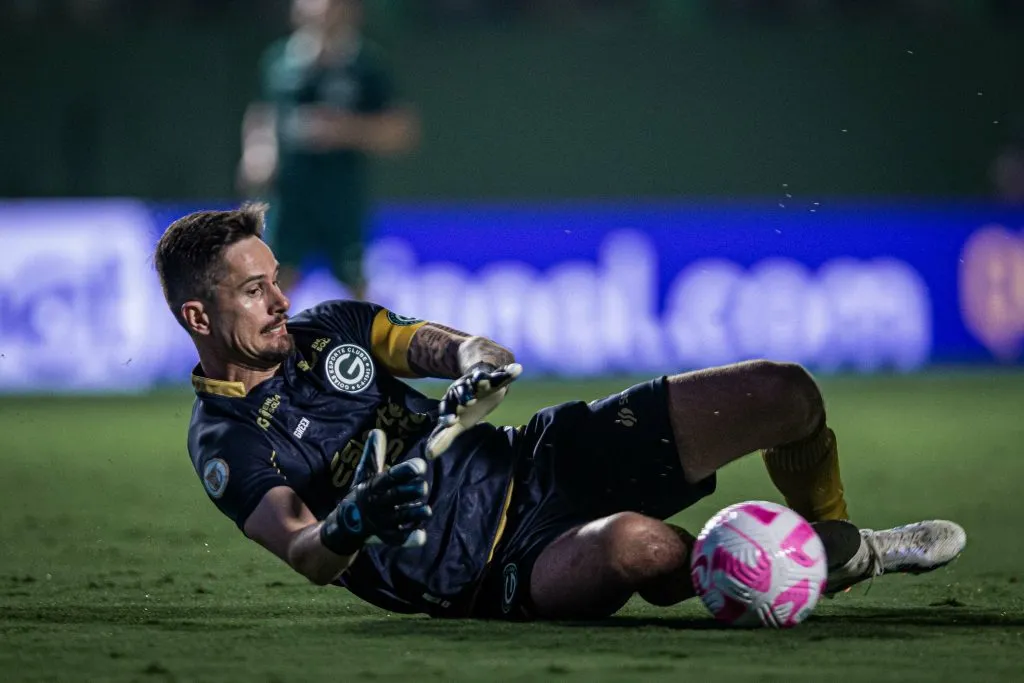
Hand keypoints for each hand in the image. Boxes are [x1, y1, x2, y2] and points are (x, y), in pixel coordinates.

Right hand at [320, 430, 430, 554]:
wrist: (343, 525)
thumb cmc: (361, 495)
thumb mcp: (364, 474)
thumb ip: (374, 455)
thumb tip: (377, 430)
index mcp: (372, 486)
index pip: (389, 477)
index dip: (405, 471)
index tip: (421, 466)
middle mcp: (376, 504)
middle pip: (394, 498)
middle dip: (408, 493)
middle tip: (423, 487)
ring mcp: (380, 522)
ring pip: (397, 518)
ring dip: (412, 515)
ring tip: (427, 511)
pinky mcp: (384, 537)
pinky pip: (397, 539)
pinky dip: (408, 539)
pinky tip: (422, 536)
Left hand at [425, 363, 522, 458]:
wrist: (480, 384)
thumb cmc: (467, 408)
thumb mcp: (458, 422)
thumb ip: (444, 438)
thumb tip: (428, 456)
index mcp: (452, 400)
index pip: (448, 407)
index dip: (449, 414)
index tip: (451, 423)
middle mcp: (464, 388)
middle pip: (461, 391)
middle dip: (463, 395)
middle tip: (467, 402)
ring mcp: (479, 381)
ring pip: (478, 379)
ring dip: (480, 380)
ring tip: (483, 381)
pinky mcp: (495, 377)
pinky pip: (502, 374)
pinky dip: (509, 371)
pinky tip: (517, 369)